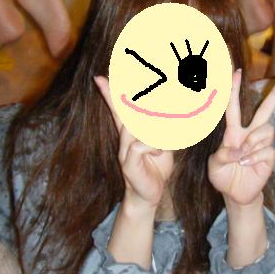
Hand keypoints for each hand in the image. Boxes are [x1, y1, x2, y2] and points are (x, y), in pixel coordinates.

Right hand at [95, 76, 173, 212]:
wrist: (149, 195)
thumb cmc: (156, 167)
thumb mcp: (164, 144)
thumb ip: (164, 130)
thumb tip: (174, 115)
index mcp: (131, 133)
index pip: (119, 110)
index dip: (109, 94)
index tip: (99, 78)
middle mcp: (124, 140)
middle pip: (121, 114)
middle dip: (117, 97)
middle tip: (110, 79)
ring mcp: (124, 151)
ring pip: (132, 128)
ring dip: (151, 127)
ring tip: (163, 133)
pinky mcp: (128, 164)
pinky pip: (139, 146)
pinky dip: (154, 146)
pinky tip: (161, 152)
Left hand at [208, 70, 274, 206]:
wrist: (235, 194)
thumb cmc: (223, 176)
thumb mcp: (214, 166)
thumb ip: (222, 155)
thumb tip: (239, 150)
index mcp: (233, 132)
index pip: (233, 107)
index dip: (233, 90)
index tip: (237, 72)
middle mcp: (250, 134)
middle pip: (265, 109)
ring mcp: (261, 145)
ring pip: (266, 130)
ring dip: (253, 142)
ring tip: (242, 158)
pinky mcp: (270, 157)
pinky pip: (267, 150)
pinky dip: (255, 157)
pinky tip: (247, 165)